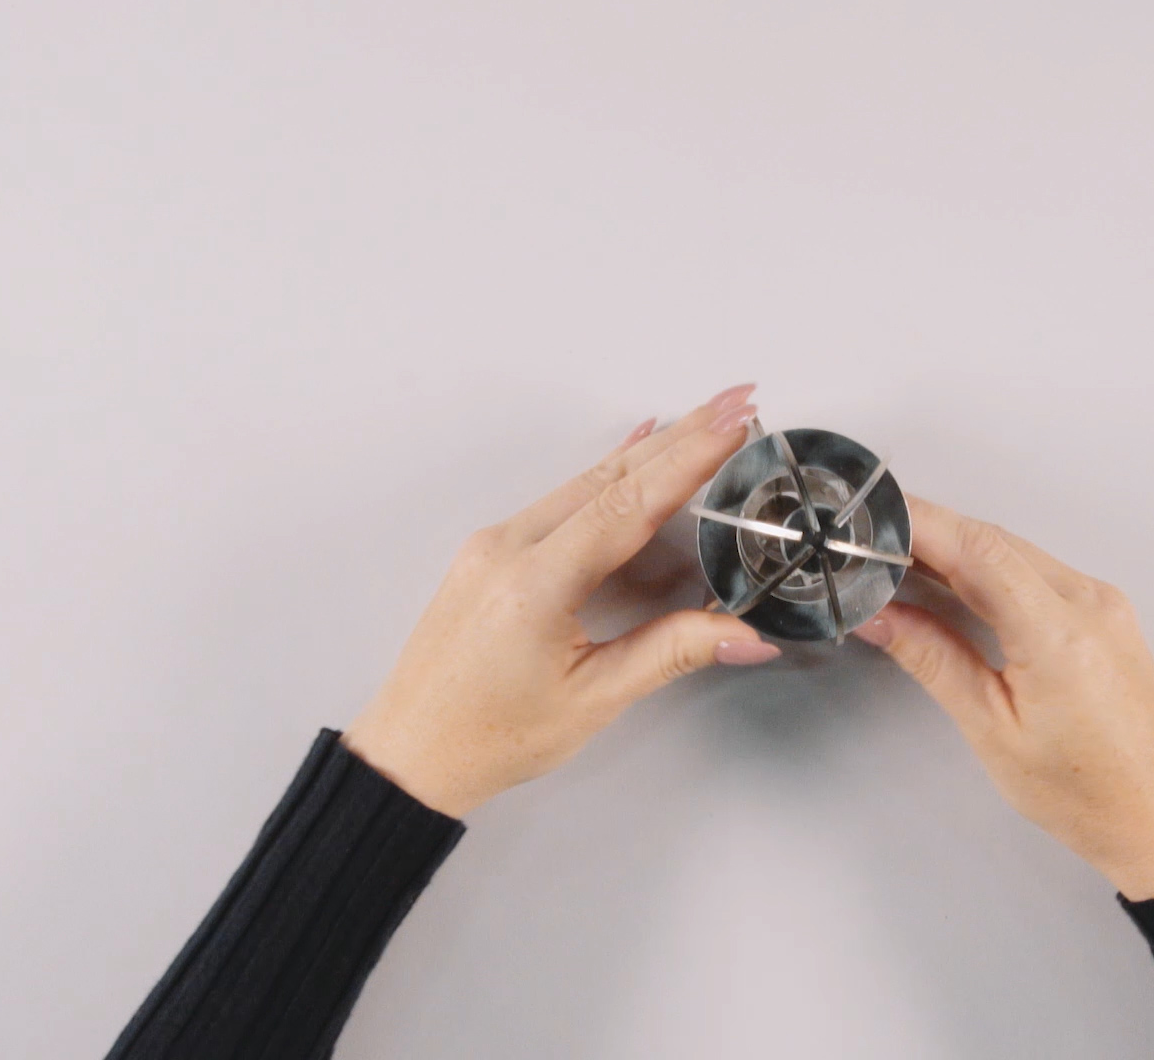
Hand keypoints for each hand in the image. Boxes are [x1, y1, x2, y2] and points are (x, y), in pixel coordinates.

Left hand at [342, 385, 781, 817]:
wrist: (409, 753)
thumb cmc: (488, 736)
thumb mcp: (592, 699)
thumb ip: (672, 653)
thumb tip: (744, 634)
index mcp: (535, 583)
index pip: (629, 505)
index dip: (689, 459)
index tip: (734, 423)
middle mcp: (508, 548)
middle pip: (611, 476)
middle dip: (683, 434)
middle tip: (737, 400)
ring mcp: (495, 544)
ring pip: (586, 482)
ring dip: (652, 451)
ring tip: (707, 420)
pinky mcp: (491, 553)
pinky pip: (561, 500)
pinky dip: (610, 475)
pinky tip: (637, 449)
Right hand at [854, 497, 1153, 899]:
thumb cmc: (1082, 793)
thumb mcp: (991, 730)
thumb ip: (933, 659)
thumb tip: (879, 615)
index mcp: (1059, 635)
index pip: (978, 548)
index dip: (919, 522)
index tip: (869, 518)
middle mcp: (1090, 604)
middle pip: (993, 540)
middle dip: (928, 533)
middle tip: (867, 542)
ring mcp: (1103, 604)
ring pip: (1014, 552)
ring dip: (956, 550)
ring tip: (897, 563)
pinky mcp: (1105, 613)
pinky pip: (1037, 571)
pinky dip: (989, 570)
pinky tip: (953, 585)